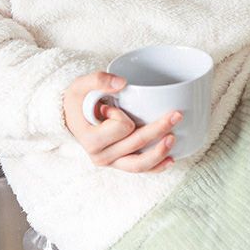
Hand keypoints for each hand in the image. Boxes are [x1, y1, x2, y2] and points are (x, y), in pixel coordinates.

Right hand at [63, 71, 182, 173]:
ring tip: (174, 138)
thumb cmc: (78, 100)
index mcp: (91, 139)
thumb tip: (122, 82)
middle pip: (136, 144)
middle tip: (176, 115)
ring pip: (140, 164)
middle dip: (158, 129)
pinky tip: (171, 159)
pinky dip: (156, 166)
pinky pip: (141, 169)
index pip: (120, 127)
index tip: (112, 106)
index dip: (122, 114)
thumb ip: (98, 80)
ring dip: (160, 152)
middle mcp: (100, 156)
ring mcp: (112, 162)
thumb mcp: (81, 85)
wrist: (72, 116)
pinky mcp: (120, 163)